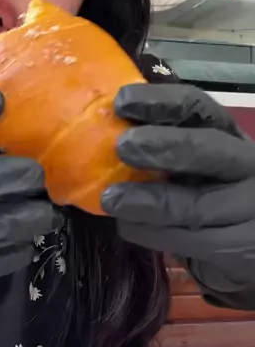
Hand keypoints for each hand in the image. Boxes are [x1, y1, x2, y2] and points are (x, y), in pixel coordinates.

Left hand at [100, 83, 254, 283]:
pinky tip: (128, 226)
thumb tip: (105, 129)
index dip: (160, 101)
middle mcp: (246, 163)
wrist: (249, 240)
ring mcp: (249, 206)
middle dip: (163, 146)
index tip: (121, 102)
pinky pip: (191, 240)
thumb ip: (165, 146)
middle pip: (208, 150)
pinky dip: (153, 234)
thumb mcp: (195, 162)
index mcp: (228, 134)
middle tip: (122, 147)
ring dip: (148, 202)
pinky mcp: (241, 245)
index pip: (198, 107)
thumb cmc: (210, 194)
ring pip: (195, 205)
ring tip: (111, 199)